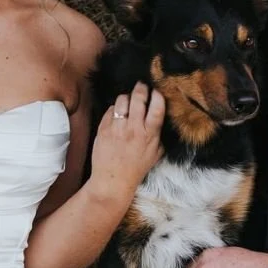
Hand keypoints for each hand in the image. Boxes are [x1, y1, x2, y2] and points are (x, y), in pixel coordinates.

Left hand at [88, 82, 164, 202]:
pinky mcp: (103, 129)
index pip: (157, 108)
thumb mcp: (156, 154)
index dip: (157, 96)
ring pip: (122, 100)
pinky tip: (117, 114)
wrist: (112, 180)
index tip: (157, 92)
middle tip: (142, 86)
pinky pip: (110, 109)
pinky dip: (115, 108)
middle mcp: (134, 129)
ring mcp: (117, 128)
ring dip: (127, 97)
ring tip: (128, 100)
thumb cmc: (136, 169)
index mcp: (149, 135)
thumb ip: (159, 136)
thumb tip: (164, 120)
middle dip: (141, 88)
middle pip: (138, 98)